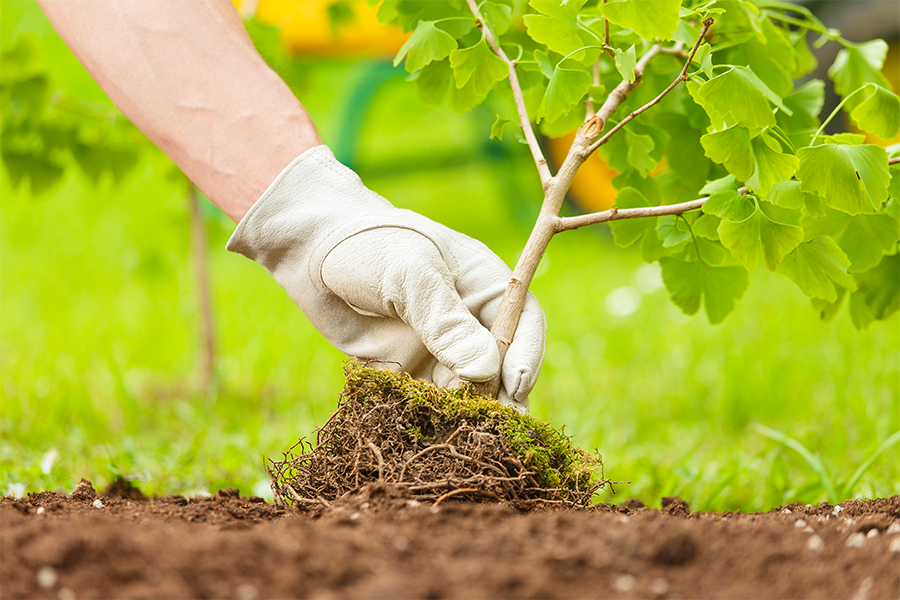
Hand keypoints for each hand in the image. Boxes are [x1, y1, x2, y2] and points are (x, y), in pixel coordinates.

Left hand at [226, 146, 545, 409]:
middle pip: (502, 366)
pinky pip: (430, 404)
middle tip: (498, 428)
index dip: (525, 355)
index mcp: (485, 286)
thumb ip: (445, 321)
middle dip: (503, 397)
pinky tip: (431, 437)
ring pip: (469, 392)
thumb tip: (485, 372)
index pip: (524, 323)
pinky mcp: (408, 374)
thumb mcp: (409, 274)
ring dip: (470, 416)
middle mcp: (469, 322)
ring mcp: (439, 350)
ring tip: (466, 437)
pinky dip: (434, 422)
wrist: (310, 252)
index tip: (514, 385)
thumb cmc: (367, 246)